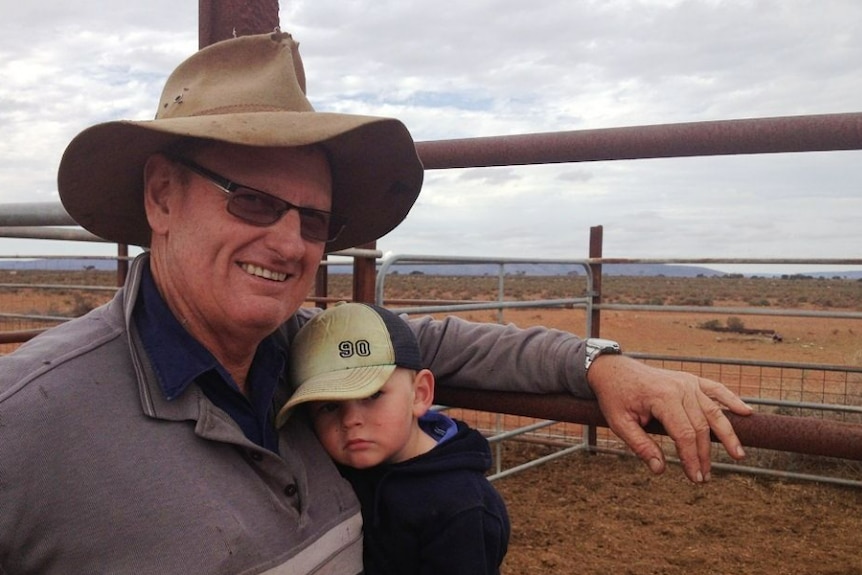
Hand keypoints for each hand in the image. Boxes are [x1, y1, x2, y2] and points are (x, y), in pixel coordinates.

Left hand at [587, 354, 751, 482]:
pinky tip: (746, 413)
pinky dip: (732, 400)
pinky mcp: (690, 379)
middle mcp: (680, 388)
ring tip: (738, 455)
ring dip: (727, 434)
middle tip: (705, 477)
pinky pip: (716, 389)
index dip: (691, 458)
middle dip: (705, 454)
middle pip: (701, 427)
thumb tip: (660, 470)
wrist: (614, 370)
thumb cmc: (615, 397)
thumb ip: (640, 446)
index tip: (695, 478)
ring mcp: (687, 382)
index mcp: (662, 398)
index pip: (684, 434)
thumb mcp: (619, 424)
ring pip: (713, 411)